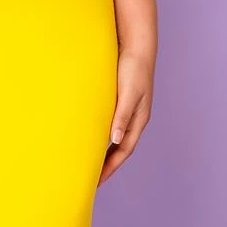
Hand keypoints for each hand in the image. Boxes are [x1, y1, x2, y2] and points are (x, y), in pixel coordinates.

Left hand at [99, 47, 152, 185]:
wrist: (136, 46)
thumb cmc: (133, 69)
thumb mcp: (128, 94)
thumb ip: (122, 116)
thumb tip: (115, 139)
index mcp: (138, 120)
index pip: (123, 151)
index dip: (111, 167)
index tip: (97, 180)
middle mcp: (134, 119)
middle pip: (120, 149)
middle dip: (107, 165)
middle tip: (90, 178)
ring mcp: (127, 111)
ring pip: (115, 138)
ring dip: (104, 151)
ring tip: (89, 163)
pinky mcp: (120, 102)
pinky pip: (110, 125)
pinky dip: (101, 136)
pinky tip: (90, 137)